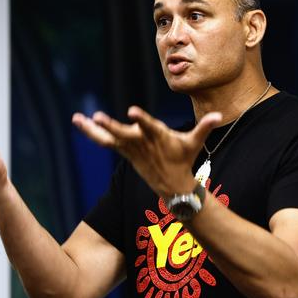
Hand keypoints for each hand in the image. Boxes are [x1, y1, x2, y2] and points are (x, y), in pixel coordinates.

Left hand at [72, 106, 221, 196]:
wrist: (172, 185)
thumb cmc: (184, 159)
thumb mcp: (195, 143)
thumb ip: (204, 127)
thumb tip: (219, 115)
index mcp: (159, 138)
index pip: (149, 127)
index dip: (141, 119)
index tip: (130, 111)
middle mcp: (142, 143)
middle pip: (124, 134)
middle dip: (111, 127)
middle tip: (97, 117)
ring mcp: (131, 149)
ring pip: (109, 138)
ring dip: (92, 129)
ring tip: (77, 118)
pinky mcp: (124, 151)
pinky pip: (104, 141)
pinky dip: (91, 132)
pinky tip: (78, 121)